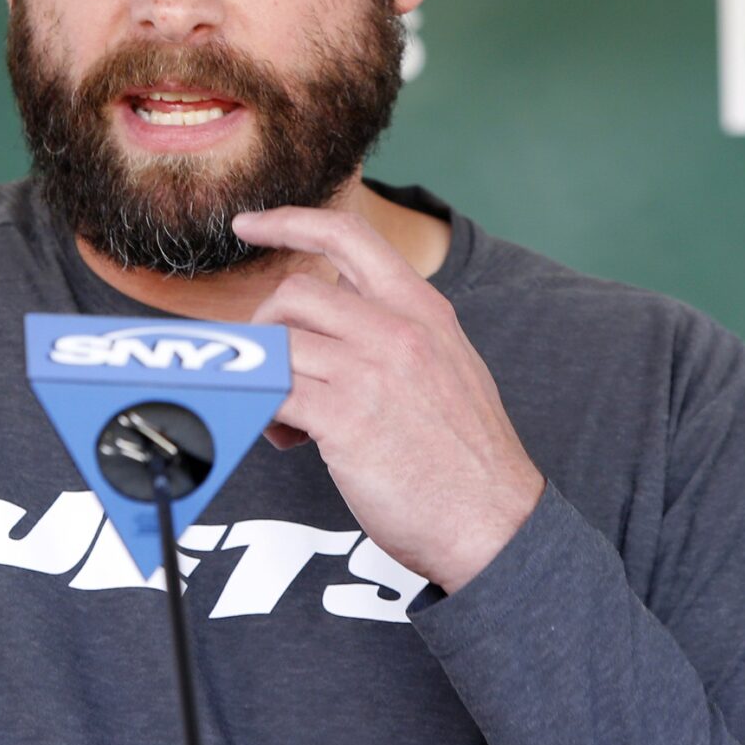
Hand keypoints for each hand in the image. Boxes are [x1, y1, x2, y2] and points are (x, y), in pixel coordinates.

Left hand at [231, 206, 545, 593]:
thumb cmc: (467, 458)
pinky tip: (287, 439)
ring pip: (278, 343)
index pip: (347, 235)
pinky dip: (264, 411)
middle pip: (295, 292)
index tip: (249, 225)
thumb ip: (397, 332)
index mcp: (423, 309)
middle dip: (266, 329)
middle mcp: (398, 330)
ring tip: (287, 421)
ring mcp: (372, 372)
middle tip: (277, 371)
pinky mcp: (347, 419)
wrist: (495, 522)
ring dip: (265, 378)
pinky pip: (275, 393)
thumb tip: (332, 320)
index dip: (288, 221)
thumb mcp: (448, 366)